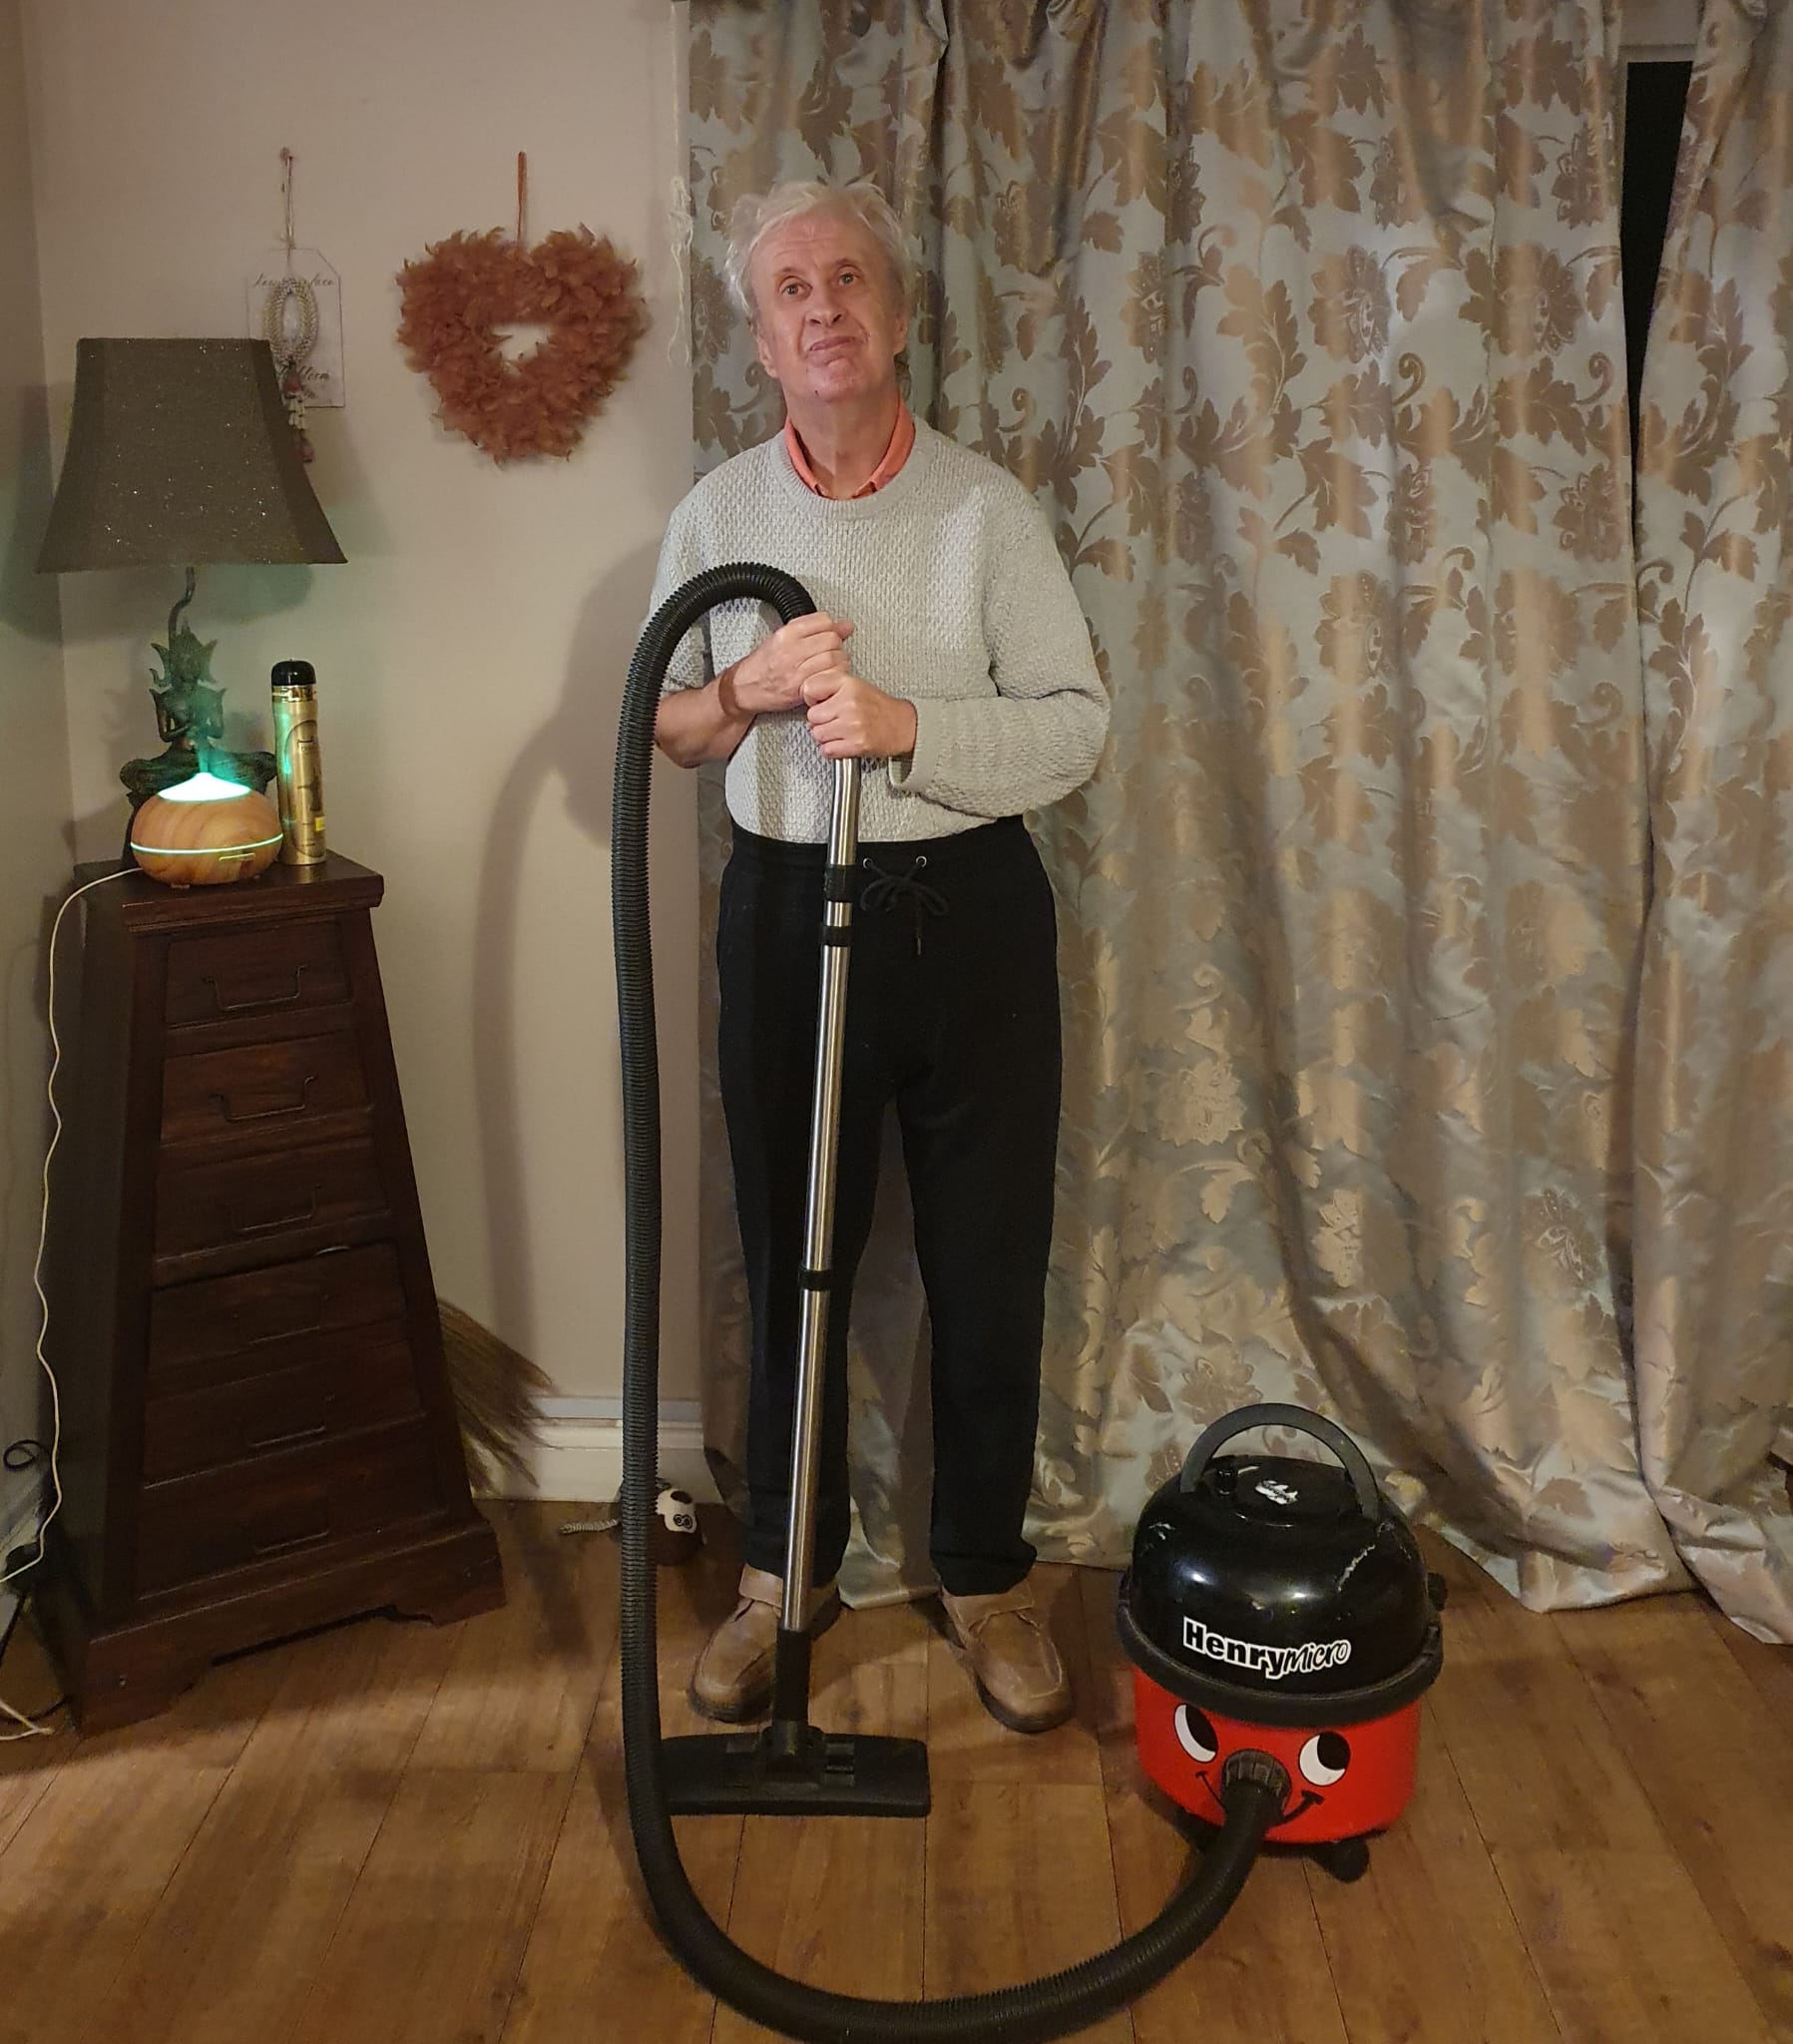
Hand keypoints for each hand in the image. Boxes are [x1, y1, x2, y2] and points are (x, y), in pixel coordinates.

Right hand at [722, 614, 853, 718]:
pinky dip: (833, 678)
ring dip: (838, 664)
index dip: (832, 628)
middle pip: (832, 639)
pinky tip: (826, 678)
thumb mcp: (784, 639)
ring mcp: (795, 669)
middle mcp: (790, 649)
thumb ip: (815, 631)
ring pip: (833, 658)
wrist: (744, 688)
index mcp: (786, 633)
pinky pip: (828, 678)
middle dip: (837, 647)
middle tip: (831, 654)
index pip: (824, 620)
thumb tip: (846, 625)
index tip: (828, 636)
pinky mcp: (800, 688)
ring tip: (830, 667)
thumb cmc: (763, 664)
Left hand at [803, 669, 918, 760]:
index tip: (820, 702)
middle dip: (820, 721)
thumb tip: (807, 696)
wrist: (904, 725)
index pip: (810, 689)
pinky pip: (827, 750)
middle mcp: (850, 703)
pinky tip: (843, 742)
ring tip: (840, 731)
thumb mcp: (855, 685)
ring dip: (825, 737)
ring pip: (818, 734)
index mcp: (849, 685)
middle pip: (812, 716)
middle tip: (834, 720)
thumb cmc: (879, 708)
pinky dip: (831, 750)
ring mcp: (853, 725)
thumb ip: (831, 686)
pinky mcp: (856, 744)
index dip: (812, 699)